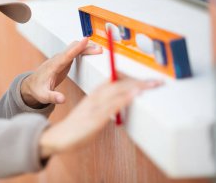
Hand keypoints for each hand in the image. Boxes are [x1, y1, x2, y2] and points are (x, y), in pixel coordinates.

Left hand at [21, 37, 102, 107]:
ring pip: (74, 49)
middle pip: (72, 49)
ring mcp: (61, 59)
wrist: (32, 85)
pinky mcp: (64, 60)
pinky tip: (91, 52)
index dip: (76, 48)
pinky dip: (83, 50)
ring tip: (98, 50)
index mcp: (53, 67)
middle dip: (85, 47)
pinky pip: (75, 52)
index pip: (66, 55)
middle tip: (99, 49)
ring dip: (86, 48)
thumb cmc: (37, 89)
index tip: (85, 40)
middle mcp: (57, 60)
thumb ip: (53, 97)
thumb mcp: (43, 96)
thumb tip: (62, 100)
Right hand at [39, 75, 163, 157]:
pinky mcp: (95, 119)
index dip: (130, 77)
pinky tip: (135, 94)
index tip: (145, 79)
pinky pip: (112, 106)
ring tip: (151, 84)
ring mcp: (95, 108)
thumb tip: (119, 105)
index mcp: (94, 96)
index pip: (113, 80)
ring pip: (117, 91)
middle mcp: (95, 98)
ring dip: (135, 86)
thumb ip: (104, 107)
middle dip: (138, 81)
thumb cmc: (76, 127)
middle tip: (156, 81)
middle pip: (118, 84)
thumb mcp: (91, 112)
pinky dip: (124, 98)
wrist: (59, 137)